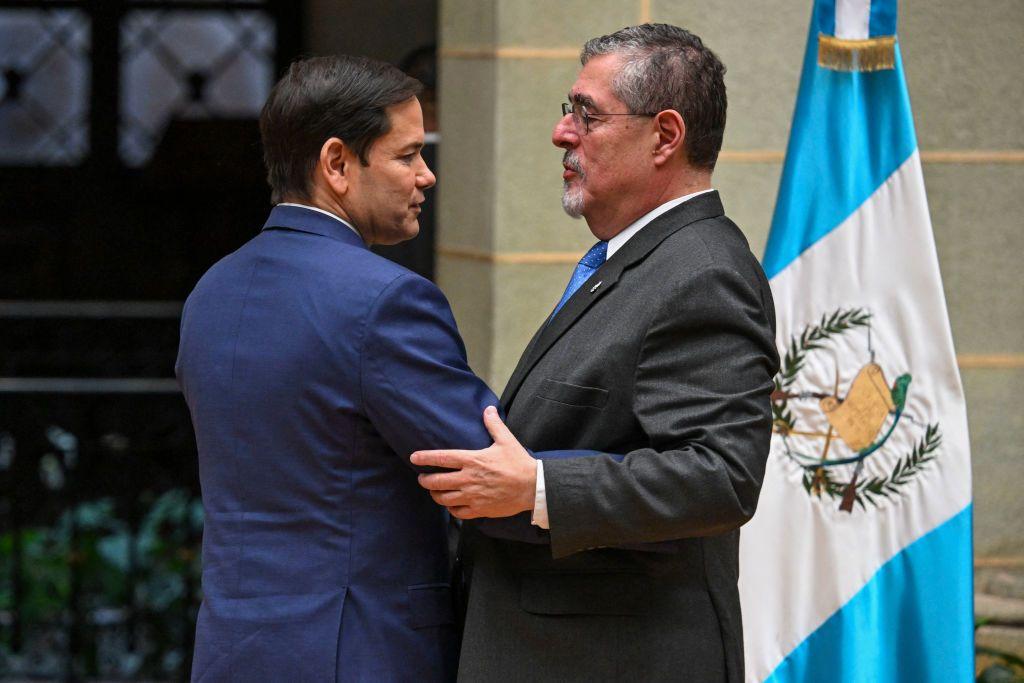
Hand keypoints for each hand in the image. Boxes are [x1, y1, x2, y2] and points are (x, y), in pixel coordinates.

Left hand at [412, 406, 536, 518]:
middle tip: (422, 478)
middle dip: (425, 480)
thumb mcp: (506, 440)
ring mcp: (473, 496)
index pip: (442, 458)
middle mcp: (469, 479)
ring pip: (444, 499)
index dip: (425, 457)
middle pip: (437, 481)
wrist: (532, 487)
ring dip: (435, 494)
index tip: (414, 457)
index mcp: (473, 460)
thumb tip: (488, 409)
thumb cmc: (519, 463)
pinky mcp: (479, 509)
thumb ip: (494, 425)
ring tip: (434, 491)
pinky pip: (457, 512)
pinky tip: (451, 504)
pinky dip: (451, 509)